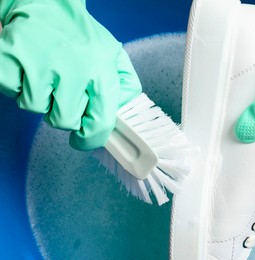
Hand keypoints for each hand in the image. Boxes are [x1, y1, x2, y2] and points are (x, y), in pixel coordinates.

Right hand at [0, 0, 141, 149]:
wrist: (47, 2)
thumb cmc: (82, 35)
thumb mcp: (114, 55)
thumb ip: (125, 85)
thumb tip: (122, 113)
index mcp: (102, 69)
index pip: (100, 121)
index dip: (91, 138)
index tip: (84, 139)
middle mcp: (72, 67)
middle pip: (63, 121)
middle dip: (63, 114)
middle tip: (64, 94)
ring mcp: (39, 63)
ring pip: (36, 108)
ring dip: (41, 98)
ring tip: (47, 74)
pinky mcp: (9, 58)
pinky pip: (11, 92)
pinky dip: (18, 85)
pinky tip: (30, 68)